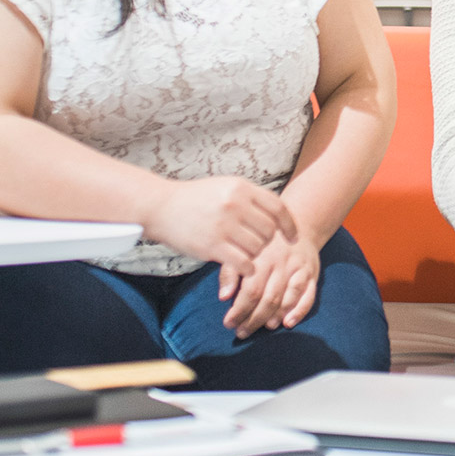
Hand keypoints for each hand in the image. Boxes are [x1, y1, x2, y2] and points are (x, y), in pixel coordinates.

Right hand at [137, 176, 297, 276]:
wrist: (160, 207)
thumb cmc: (196, 199)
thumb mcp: (224, 187)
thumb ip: (249, 197)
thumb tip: (277, 215)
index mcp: (241, 188)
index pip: (278, 208)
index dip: (289, 225)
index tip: (293, 238)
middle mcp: (235, 204)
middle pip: (269, 231)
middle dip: (267, 242)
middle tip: (256, 246)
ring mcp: (224, 225)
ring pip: (258, 248)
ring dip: (255, 255)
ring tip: (243, 252)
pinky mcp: (213, 246)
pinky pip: (244, 263)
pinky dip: (248, 268)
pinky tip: (242, 267)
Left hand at [218, 230, 320, 337]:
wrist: (297, 221)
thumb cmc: (262, 242)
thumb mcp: (241, 249)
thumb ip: (229, 272)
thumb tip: (223, 297)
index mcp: (261, 257)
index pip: (251, 291)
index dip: (239, 311)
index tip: (229, 324)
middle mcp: (282, 263)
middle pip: (269, 298)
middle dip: (254, 319)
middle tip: (242, 333)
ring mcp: (299, 269)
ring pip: (288, 299)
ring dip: (275, 317)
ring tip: (263, 328)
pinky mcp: (312, 273)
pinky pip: (308, 296)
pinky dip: (299, 311)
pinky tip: (288, 323)